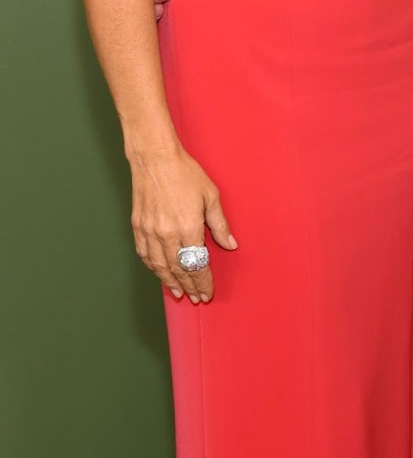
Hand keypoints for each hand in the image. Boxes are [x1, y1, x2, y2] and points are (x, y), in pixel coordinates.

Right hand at [130, 145, 236, 303]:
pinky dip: (154, 268)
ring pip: (160, 267)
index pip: (197, 265)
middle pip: (179, 270)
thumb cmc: (186, 173)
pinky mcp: (138, 227)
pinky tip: (161, 273)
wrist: (155, 159)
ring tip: (180, 293)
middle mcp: (166, 235)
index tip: (208, 292)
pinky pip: (145, 256)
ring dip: (171, 282)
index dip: (203, 282)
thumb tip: (230, 245)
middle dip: (190, 286)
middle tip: (196, 298)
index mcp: (187, 228)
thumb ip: (219, 224)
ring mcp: (150, 232)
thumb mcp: (210, 196)